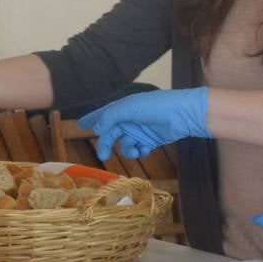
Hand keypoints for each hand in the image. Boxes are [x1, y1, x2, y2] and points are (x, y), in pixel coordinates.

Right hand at [77, 88, 209, 160]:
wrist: (182, 114)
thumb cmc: (156, 106)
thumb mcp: (129, 108)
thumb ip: (111, 117)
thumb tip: (96, 129)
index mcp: (123, 108)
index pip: (103, 114)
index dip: (92, 120)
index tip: (79, 126)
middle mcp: (129, 119)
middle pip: (112, 134)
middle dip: (107, 144)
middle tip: (103, 155)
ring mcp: (140, 130)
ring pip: (125, 144)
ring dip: (127, 150)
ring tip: (134, 150)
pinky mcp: (150, 140)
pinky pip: (138, 148)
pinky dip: (140, 151)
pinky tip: (145, 149)